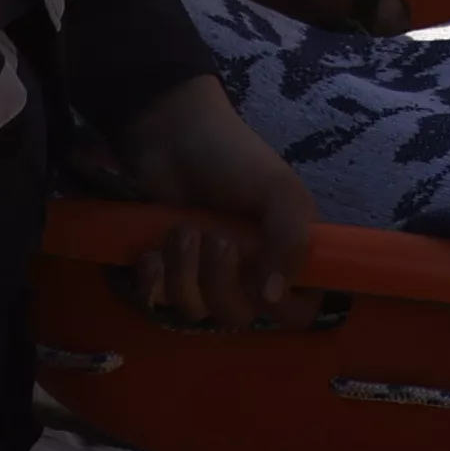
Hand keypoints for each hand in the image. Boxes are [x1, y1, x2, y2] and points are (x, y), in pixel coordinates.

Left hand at [114, 79, 314, 324]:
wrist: (171, 133)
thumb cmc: (234, 158)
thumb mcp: (278, 190)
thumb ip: (290, 241)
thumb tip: (272, 300)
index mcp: (285, 255)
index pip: (299, 310)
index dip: (284, 309)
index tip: (265, 288)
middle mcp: (248, 272)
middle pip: (239, 317)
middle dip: (220, 282)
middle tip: (214, 239)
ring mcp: (204, 274)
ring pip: (195, 311)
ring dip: (183, 272)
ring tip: (181, 229)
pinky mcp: (165, 270)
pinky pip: (156, 302)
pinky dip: (151, 280)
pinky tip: (150, 253)